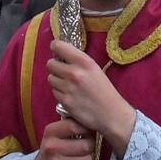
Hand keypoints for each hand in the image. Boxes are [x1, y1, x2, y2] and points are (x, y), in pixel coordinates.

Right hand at [36, 117, 95, 159]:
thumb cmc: (56, 145)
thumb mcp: (57, 132)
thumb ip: (70, 123)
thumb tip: (93, 115)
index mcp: (50, 131)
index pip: (75, 126)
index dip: (86, 128)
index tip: (87, 130)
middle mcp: (51, 147)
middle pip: (86, 145)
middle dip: (91, 144)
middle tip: (87, 143)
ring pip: (88, 158)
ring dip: (90, 156)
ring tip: (83, 153)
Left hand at [47, 40, 135, 157]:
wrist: (110, 113)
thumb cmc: (103, 89)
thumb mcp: (93, 68)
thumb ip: (77, 59)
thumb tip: (58, 52)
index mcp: (83, 61)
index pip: (58, 46)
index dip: (55, 47)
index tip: (56, 51)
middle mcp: (74, 72)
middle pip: (50, 63)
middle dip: (55, 66)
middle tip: (62, 70)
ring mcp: (68, 87)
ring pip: (50, 78)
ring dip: (57, 80)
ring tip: (68, 84)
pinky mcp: (65, 101)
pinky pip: (54, 91)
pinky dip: (60, 92)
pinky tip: (70, 94)